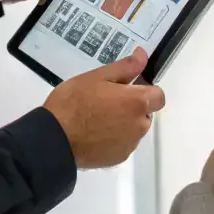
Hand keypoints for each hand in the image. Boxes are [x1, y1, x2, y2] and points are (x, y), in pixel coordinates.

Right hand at [44, 48, 164, 168]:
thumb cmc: (74, 102)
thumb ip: (125, 67)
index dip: (146, 90)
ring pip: (133, 129)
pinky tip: (93, 133)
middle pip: (145, 113)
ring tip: (95, 118)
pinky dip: (113, 138)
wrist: (55, 138)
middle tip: (105, 100)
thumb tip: (143, 55)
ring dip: (123, 123)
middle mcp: (139, 126)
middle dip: (131, 107)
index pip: (159, 96)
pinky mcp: (118, 158)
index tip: (127, 87)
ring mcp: (129, 145)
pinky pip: (122, 144)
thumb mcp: (97, 76)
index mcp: (136, 103)